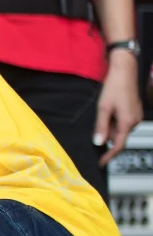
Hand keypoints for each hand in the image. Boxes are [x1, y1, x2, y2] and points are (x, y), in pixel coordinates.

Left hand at [96, 50, 141, 166]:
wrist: (125, 72)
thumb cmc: (114, 88)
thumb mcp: (103, 108)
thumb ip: (101, 127)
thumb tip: (99, 143)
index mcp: (127, 122)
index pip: (118, 146)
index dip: (109, 156)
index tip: (100, 163)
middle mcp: (135, 122)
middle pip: (118, 137)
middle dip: (107, 134)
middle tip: (99, 121)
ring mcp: (136, 117)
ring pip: (120, 129)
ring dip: (110, 126)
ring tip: (106, 110)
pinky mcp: (135, 112)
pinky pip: (123, 123)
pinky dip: (114, 121)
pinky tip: (111, 109)